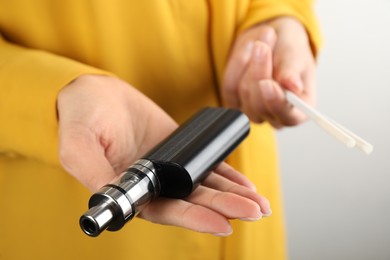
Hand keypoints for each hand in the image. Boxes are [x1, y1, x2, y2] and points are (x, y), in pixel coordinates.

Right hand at [57, 75, 270, 234]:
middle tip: (253, 211)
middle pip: (193, 202)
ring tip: (258, 204)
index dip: (193, 218)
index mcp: (130, 190)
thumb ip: (94, 172)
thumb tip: (114, 195)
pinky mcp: (180, 151)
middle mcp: (153, 185)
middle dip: (223, 208)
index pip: (165, 211)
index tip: (222, 224)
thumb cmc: (81, 117)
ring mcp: (169, 169)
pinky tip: (245, 185)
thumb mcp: (77, 144)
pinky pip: (206, 167)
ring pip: (204, 188)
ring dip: (231, 197)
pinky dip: (227, 176)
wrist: (96, 93)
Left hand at [222, 17, 315, 127]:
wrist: (273, 41)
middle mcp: (275, 116)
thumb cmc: (290, 50)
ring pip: (243, 92)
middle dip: (260, 71)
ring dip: (250, 62)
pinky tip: (248, 51)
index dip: (276, 102)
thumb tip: (294, 86)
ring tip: (260, 42)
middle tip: (262, 46)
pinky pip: (229, 85)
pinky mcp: (234, 102)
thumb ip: (292, 70)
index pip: (288, 117)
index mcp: (299, 110)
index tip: (267, 83)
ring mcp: (253, 111)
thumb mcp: (296, 53)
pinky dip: (237, 64)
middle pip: (259, 104)